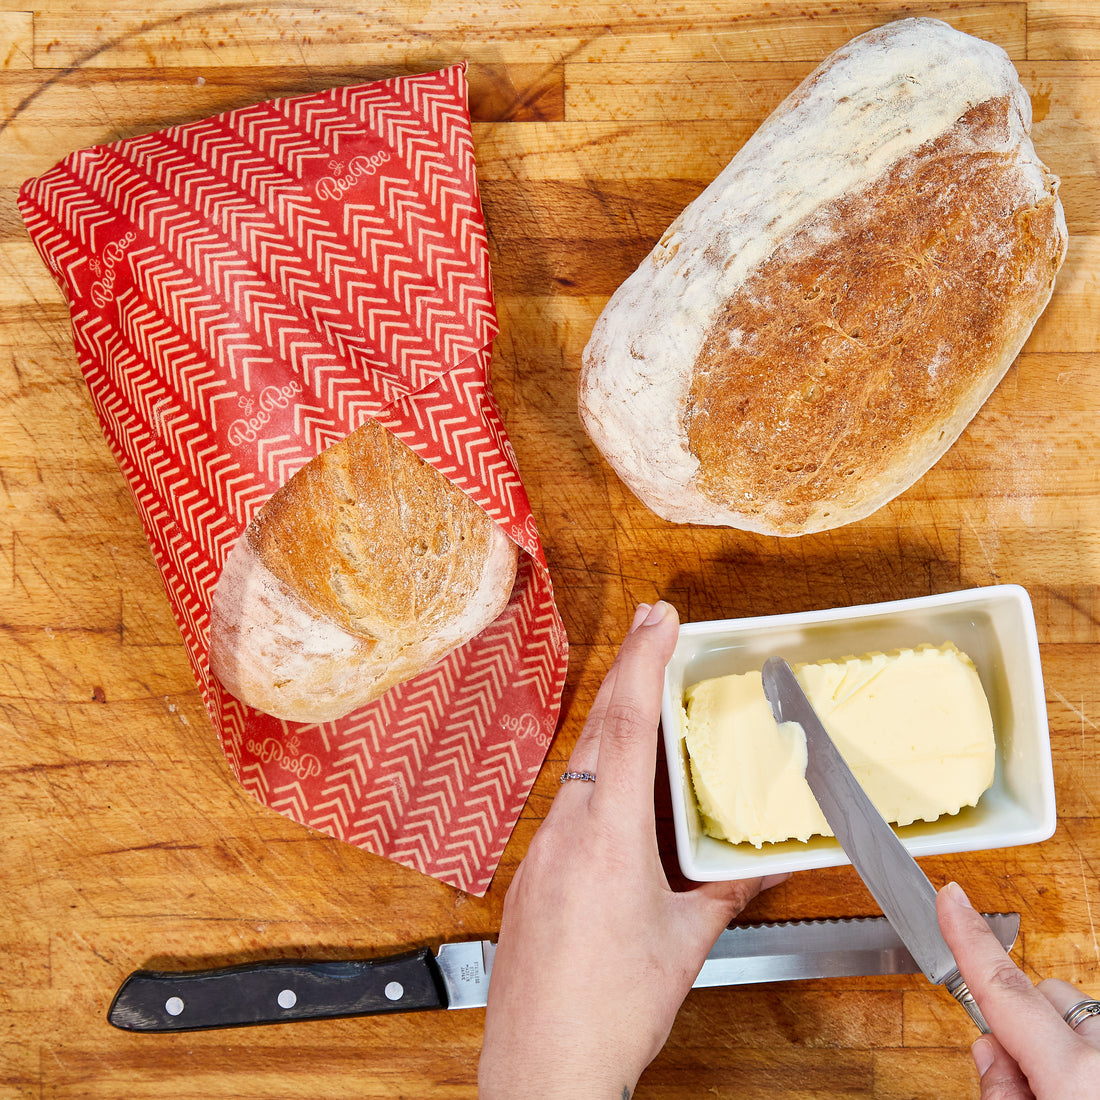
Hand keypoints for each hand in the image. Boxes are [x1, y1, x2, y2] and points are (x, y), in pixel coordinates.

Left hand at [478, 602, 786, 1098]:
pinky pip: (568, 802)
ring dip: (616, 723)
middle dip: (631, 673)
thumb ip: (726, 894)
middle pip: (599, 732)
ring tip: (650, 694)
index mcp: (606, 839)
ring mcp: (540, 850)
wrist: (541, 1068)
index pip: (627, 727)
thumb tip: (762, 865)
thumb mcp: (684, 946)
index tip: (660, 618)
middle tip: (657, 628)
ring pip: (581, 765)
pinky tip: (623, 786)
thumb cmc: (608, 1014)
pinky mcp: (531, 872)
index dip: (645, 663)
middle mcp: (564, 832)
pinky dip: (600, 774)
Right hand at [938, 880, 1099, 1096]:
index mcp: (1074, 1072)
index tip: (950, 897)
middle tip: (1027, 1088)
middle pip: (1041, 997)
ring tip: (1066, 1096)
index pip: (1002, 988)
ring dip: (1063, 1046)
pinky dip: (1089, 1059)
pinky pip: (1098, 1035)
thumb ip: (999, 1091)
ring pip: (1076, 1018)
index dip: (968, 939)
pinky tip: (1089, 1092)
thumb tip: (990, 1052)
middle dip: (1023, 1027)